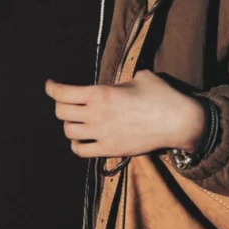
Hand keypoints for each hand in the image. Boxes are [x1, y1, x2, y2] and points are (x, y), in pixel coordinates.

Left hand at [45, 69, 205, 158]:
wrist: (178, 122)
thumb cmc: (161, 96)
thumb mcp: (140, 77)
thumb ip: (121, 81)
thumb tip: (119, 83)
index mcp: (100, 94)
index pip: (63, 92)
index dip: (52, 88)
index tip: (50, 85)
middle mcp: (96, 114)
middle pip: (61, 112)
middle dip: (61, 105)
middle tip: (67, 101)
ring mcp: (102, 134)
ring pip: (68, 132)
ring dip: (69, 125)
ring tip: (76, 120)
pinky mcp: (110, 150)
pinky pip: (81, 151)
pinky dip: (77, 144)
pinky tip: (82, 139)